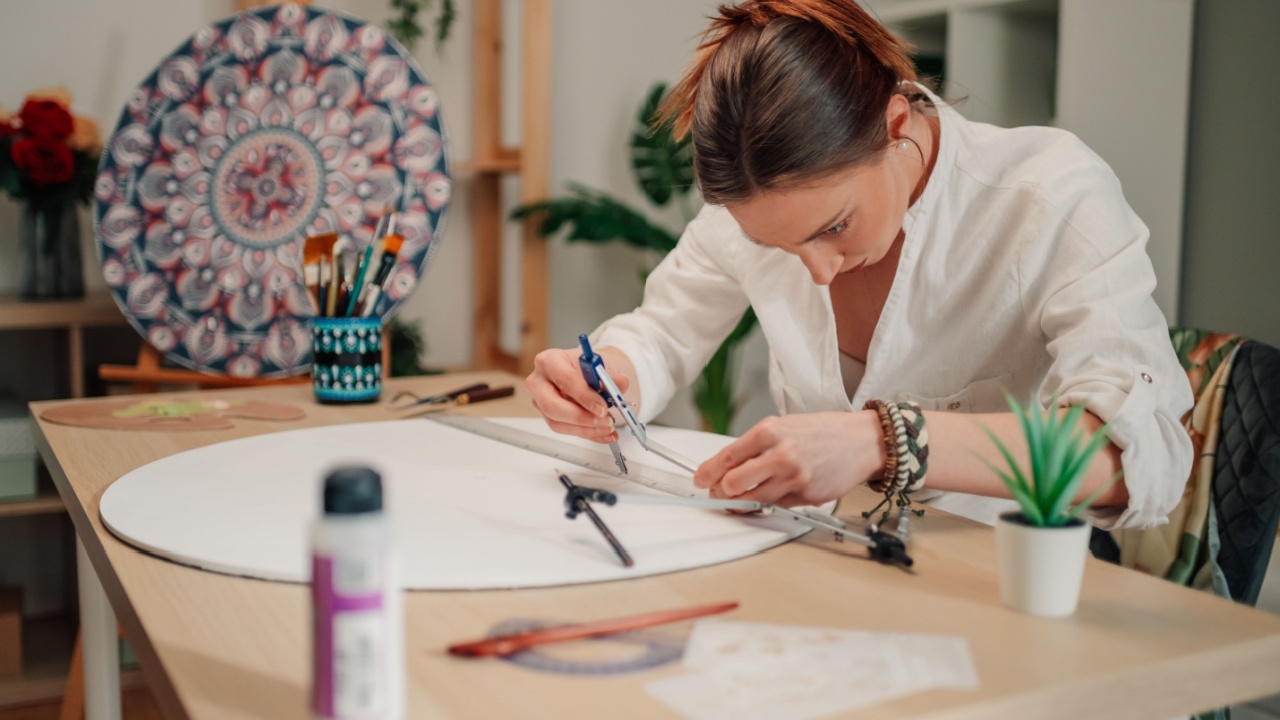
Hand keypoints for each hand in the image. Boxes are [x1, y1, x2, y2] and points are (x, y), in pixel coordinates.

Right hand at [525, 347, 631, 443]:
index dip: (584, 396)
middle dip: (581, 417)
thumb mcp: (600, 366)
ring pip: (557, 423)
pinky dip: (587, 434)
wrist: (584, 372)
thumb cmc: (586, 366)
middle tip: (605, 420)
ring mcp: (539, 401)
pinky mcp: (547, 416)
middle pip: (552, 406)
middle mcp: (538, 381)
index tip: (602, 407)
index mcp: (549, 361)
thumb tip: (621, 383)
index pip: (564, 380)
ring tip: (608, 427)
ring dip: (585, 429)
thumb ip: (610, 377)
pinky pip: (564, 430)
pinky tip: (604, 434)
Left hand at [693, 411, 884, 506]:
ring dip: (741, 501)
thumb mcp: (785, 426)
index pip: (727, 457)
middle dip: (720, 491)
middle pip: (732, 484)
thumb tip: (728, 466)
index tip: (701, 479)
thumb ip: (756, 446)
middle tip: (718, 491)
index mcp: (770, 432)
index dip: (707, 472)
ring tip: (741, 495)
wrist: (863, 441)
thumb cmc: (824, 432)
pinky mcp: (806, 497)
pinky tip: (772, 492)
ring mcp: (793, 478)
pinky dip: (769, 502)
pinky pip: (776, 505)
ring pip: (752, 500)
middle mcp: (780, 455)